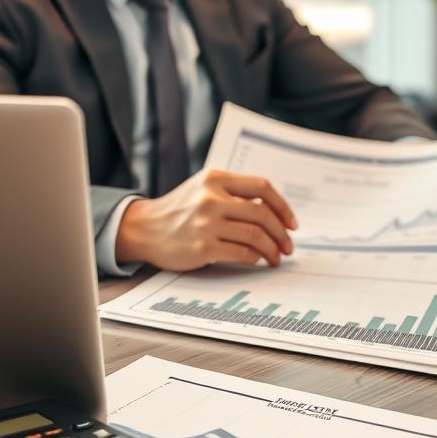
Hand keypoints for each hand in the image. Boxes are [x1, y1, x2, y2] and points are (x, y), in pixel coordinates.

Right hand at [115, 168, 297, 272]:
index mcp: (215, 178)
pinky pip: (242, 253)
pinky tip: (256, 260)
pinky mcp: (202, 247)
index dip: (283, 206)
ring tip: (275, 257)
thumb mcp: (203, 189)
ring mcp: (206, 223)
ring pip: (255, 235)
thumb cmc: (179, 210)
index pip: (261, 187)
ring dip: (272, 249)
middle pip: (262, 213)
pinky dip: (255, 258)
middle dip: (281, 232)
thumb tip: (274, 210)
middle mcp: (211, 198)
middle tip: (288, 246)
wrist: (144, 229)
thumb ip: (233, 192)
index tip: (292, 223)